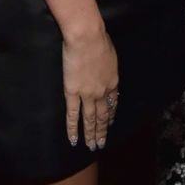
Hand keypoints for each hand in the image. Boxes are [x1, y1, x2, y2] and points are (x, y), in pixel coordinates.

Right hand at [62, 25, 117, 150]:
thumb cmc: (99, 40)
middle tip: (101, 144)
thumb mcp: (111, 55)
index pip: (113, 103)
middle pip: (102, 115)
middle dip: (102, 131)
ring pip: (89, 119)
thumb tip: (106, 71)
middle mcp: (102, 92)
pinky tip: (73, 140)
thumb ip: (109, 68)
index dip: (111, 115)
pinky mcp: (72, 93)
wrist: (87, 38)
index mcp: (113, 81)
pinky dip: (73, 129)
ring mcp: (87, 95)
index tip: (109, 124)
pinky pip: (72, 115)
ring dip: (91, 134)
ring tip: (91, 147)